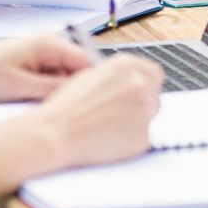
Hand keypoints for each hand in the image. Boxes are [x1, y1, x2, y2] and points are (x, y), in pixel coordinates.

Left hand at [0, 33, 91, 102]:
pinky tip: (35, 99)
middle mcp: (49, 44)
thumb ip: (54, 88)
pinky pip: (52, 76)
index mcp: (49, 44)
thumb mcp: (21, 87)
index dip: (92, 83)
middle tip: (63, 108)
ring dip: (58, 91)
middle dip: (72, 89)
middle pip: (76, 69)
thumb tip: (79, 93)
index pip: (86, 60)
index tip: (91, 102)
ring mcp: (43, 53)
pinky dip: (48, 89)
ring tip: (41, 104)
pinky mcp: (36, 62)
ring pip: (65, 75)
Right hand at [32, 55, 164, 170]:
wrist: (54, 132)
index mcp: (127, 66)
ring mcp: (144, 110)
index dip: (144, 85)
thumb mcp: (91, 77)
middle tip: (119, 115)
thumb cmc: (65, 107)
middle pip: (153, 95)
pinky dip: (129, 142)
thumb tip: (130, 82)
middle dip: (140, 104)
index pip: (152, 73)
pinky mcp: (143, 136)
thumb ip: (116, 77)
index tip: (136, 94)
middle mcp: (140, 84)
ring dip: (135, 122)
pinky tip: (106, 140)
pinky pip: (142, 138)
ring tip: (105, 127)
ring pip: (149, 117)